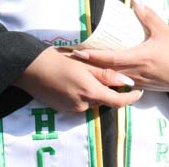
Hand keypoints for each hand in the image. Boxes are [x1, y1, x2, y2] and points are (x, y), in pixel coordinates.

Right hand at [14, 47, 142, 113]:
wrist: (28, 68)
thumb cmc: (57, 59)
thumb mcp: (84, 63)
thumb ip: (106, 74)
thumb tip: (128, 81)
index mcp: (90, 91)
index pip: (117, 102)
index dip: (131, 98)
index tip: (139, 91)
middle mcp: (82, 104)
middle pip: (105, 101)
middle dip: (111, 91)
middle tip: (115, 75)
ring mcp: (71, 108)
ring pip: (92, 101)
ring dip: (97, 91)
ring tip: (93, 74)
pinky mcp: (62, 108)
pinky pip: (81, 103)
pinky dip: (85, 94)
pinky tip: (78, 80)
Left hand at [69, 0, 168, 92]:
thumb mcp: (165, 31)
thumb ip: (148, 15)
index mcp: (139, 58)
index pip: (110, 59)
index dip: (93, 57)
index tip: (78, 52)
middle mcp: (135, 72)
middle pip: (106, 71)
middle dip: (89, 65)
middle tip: (72, 58)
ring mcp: (137, 82)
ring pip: (112, 79)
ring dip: (97, 72)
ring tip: (82, 65)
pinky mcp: (141, 87)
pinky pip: (121, 83)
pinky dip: (110, 77)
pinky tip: (101, 73)